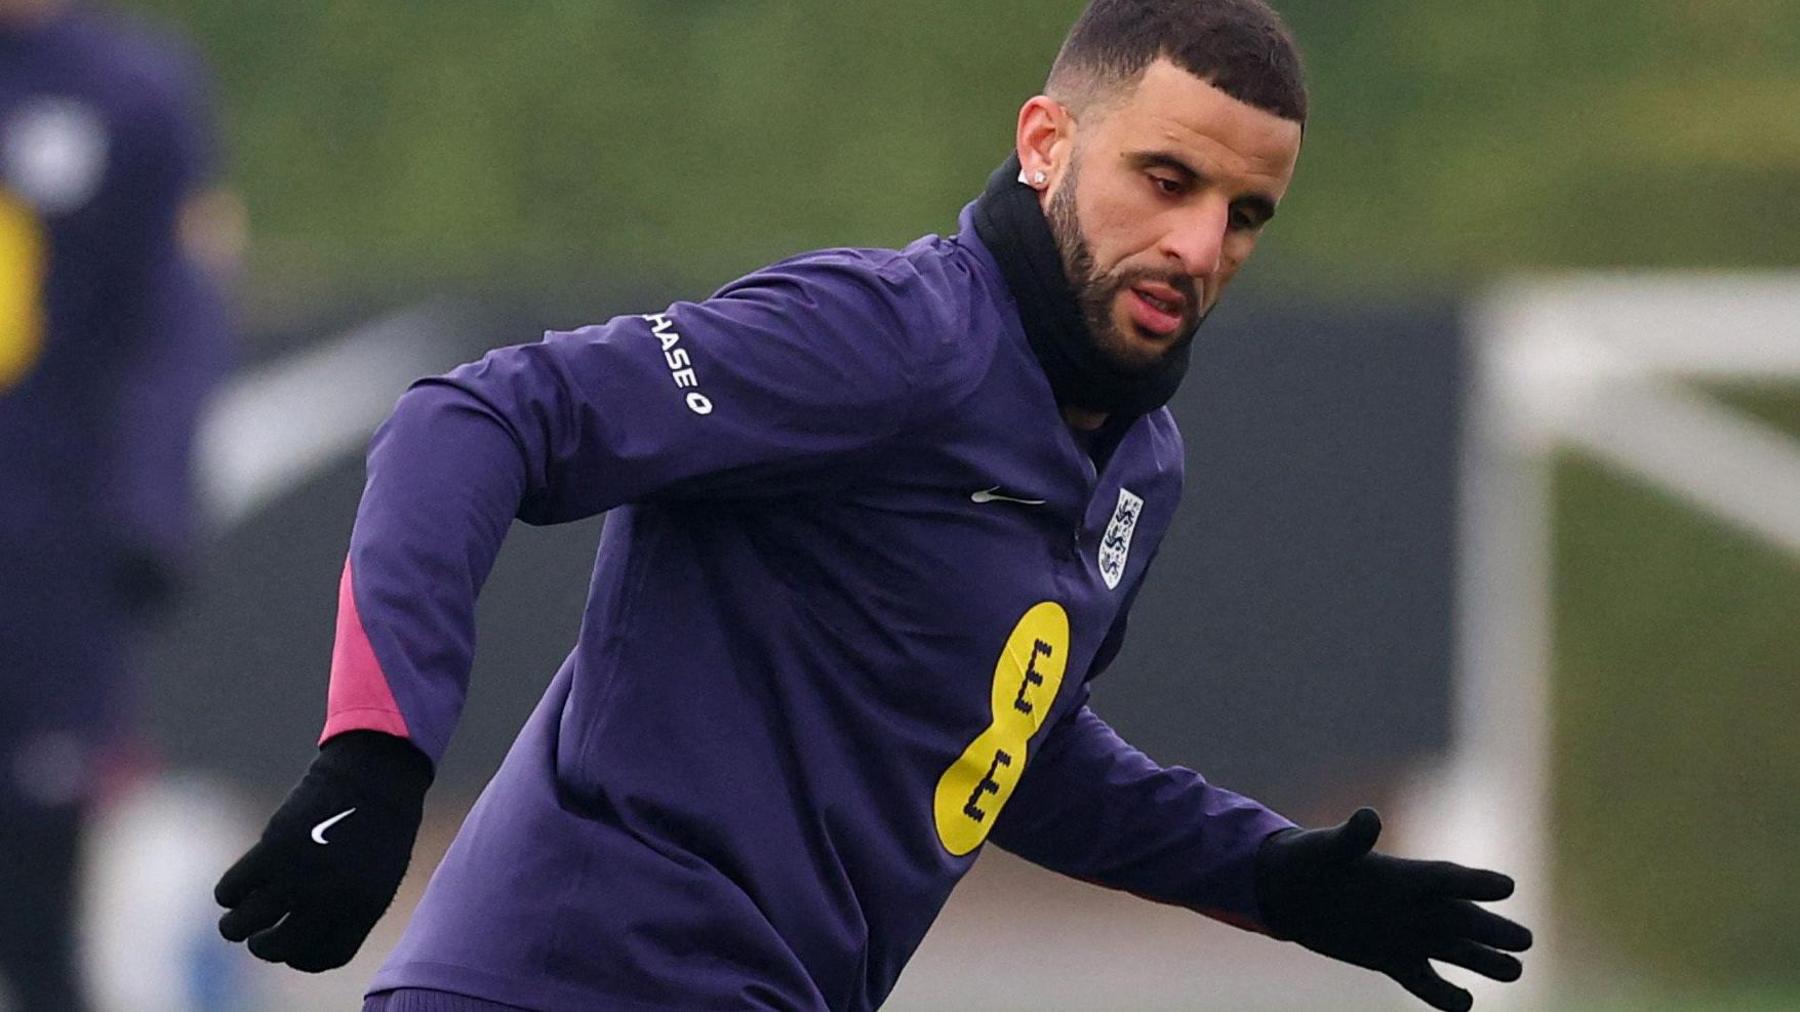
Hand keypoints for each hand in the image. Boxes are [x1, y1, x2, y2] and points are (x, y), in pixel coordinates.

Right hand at [214, 731, 432, 971]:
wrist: (376, 775)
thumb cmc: (379, 824)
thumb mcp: (379, 876)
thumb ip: (347, 908)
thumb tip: (303, 933)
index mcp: (364, 909)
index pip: (324, 957)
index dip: (301, 958)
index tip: (290, 948)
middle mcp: (331, 899)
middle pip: (280, 948)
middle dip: (263, 947)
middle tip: (256, 936)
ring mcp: (299, 875)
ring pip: (243, 924)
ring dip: (234, 927)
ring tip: (235, 919)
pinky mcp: (272, 849)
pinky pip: (232, 889)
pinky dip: (228, 893)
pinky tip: (235, 888)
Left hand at [1254, 808, 1532, 1011]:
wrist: (1291, 891)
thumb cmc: (1310, 860)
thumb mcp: (1325, 849)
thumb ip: (1350, 838)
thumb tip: (1368, 817)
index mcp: (1403, 874)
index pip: (1446, 878)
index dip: (1474, 883)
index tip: (1507, 886)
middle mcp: (1414, 905)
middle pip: (1461, 918)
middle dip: (1491, 929)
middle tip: (1525, 940)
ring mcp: (1406, 934)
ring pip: (1454, 950)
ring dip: (1483, 961)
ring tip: (1515, 971)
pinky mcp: (1392, 960)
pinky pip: (1424, 981)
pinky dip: (1443, 994)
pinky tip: (1465, 1006)